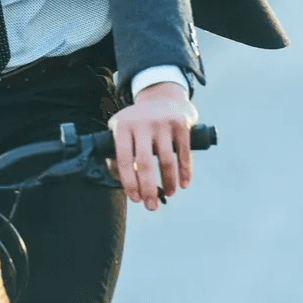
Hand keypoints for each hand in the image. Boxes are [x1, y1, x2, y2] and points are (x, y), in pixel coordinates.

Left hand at [107, 82, 198, 210]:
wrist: (162, 95)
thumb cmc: (139, 121)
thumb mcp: (123, 129)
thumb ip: (117, 152)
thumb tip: (119, 180)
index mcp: (122, 126)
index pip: (123, 160)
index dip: (129, 183)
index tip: (135, 199)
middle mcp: (141, 123)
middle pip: (144, 164)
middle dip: (148, 189)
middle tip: (152, 206)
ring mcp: (161, 123)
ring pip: (165, 160)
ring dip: (168, 183)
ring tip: (169, 194)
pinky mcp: (180, 124)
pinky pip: (183, 153)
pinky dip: (184, 172)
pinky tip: (183, 184)